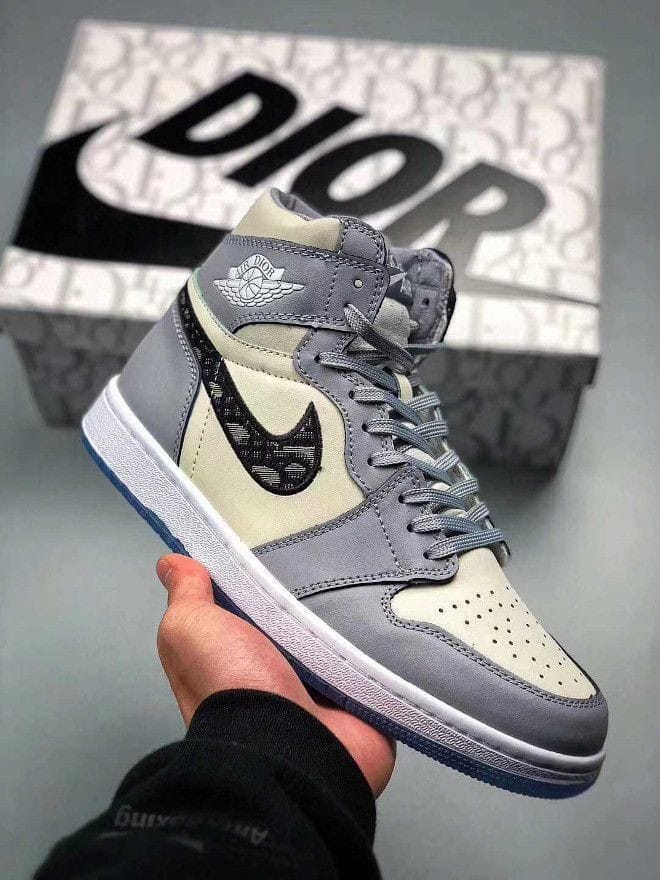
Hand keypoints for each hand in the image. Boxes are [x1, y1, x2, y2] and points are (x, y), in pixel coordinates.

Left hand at [156, 554, 395, 796]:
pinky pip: (380, 657)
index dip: (257, 581)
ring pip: (343, 635)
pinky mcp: (365, 698)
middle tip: (334, 555)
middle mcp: (280, 675)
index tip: (274, 545)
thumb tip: (170, 564)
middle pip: (302, 620)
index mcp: (237, 658)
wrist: (290, 746)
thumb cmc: (232, 684)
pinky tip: (394, 609)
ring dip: (354, 614)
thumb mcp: (191, 629)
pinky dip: (386, 639)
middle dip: (316, 591)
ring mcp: (325, 691)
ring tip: (370, 575)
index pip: (250, 608)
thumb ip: (187, 596)